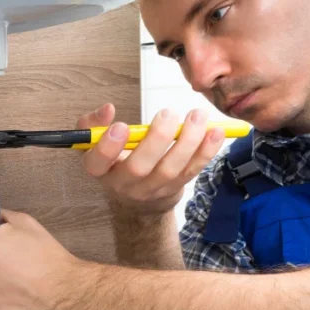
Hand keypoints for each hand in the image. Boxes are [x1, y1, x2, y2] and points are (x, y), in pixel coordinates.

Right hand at [77, 104, 225, 215]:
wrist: (137, 200)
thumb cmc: (116, 161)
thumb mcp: (96, 144)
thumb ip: (93, 124)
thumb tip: (107, 109)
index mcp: (100, 170)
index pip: (98, 163)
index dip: (108, 147)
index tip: (121, 126)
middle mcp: (124, 184)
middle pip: (138, 168)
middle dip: (156, 140)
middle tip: (168, 114)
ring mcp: (152, 189)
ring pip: (170, 170)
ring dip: (187, 142)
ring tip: (198, 116)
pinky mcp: (176, 187)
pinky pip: (192, 170)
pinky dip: (206, 151)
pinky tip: (215, 132)